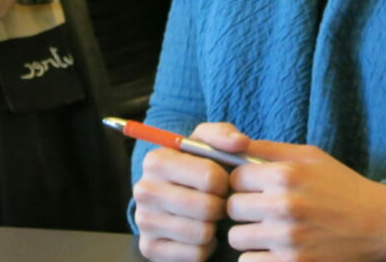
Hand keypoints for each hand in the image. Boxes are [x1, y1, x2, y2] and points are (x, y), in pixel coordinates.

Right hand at [134, 122, 239, 261]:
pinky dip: (205, 246)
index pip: (209, 177)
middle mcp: (144, 190)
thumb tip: (241, 142)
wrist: (173, 196)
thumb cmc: (195, 167)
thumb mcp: (205, 143)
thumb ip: (223, 135)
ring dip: (213, 226)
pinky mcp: (149, 248)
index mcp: (156, 160)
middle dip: (221, 206)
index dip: (224, 181)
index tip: (221, 182)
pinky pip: (195, 254)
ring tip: (208, 216)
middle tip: (217, 202)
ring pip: (202, 233)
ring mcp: (144, 221)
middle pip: (206, 208)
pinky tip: (199, 234)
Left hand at [226, 139, 385, 261]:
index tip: (255, 188)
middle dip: (244, 209)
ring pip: (237, 238)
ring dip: (249, 236)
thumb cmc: (342, 186)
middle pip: (232, 208)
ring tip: (269, 231)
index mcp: (285, 174)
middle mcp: (284, 206)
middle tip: (262, 211)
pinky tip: (275, 250)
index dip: (243, 183)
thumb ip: (268, 150)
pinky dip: (258, 258)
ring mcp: (288, 239)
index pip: (234, 178)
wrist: (380, 225)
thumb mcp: (310, 156)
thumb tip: (231, 144)